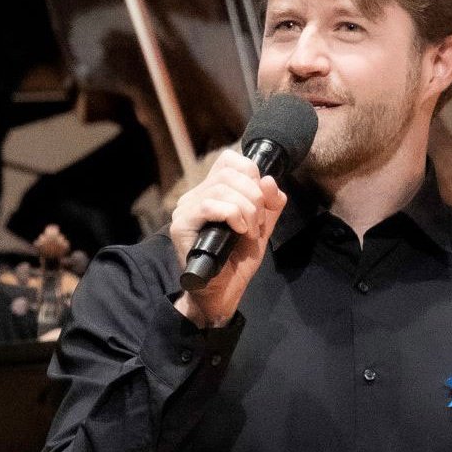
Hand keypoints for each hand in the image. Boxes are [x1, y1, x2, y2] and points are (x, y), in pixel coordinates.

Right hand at [166, 146, 289, 328]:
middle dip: (255, 197)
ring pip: (222, 189)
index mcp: (213, 191)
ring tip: (250, 231)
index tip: (261, 199)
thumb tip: (269, 179)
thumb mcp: (263, 226)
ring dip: (247, 210)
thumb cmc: (238, 259)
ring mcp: (186, 209)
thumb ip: (271, 204)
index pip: (229, 160)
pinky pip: (209, 206)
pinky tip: (239, 232)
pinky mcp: (180, 225)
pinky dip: (233, 216)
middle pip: (231, 173)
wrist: (223, 291)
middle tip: (259, 222)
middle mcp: (196, 195)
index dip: (251, 172)